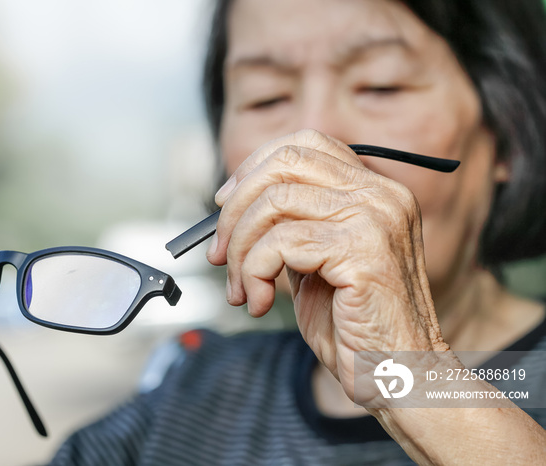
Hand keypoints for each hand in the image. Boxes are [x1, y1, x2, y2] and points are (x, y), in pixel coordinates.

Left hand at [207, 130, 447, 398]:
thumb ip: (291, 225)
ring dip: (241, 250)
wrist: (397, 375)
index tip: (225, 203)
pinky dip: (255, 272)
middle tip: (221, 252)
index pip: (306, 144)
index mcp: (375, 191)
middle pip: (285, 162)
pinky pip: (281, 242)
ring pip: (274, 202)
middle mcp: (381, 194)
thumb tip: (234, 203)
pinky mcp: (364, 250)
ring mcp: (376, 218)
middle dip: (236, 207)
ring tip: (243, 289)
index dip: (254, 167)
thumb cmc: (355, 325)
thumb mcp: (316, 262)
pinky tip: (262, 302)